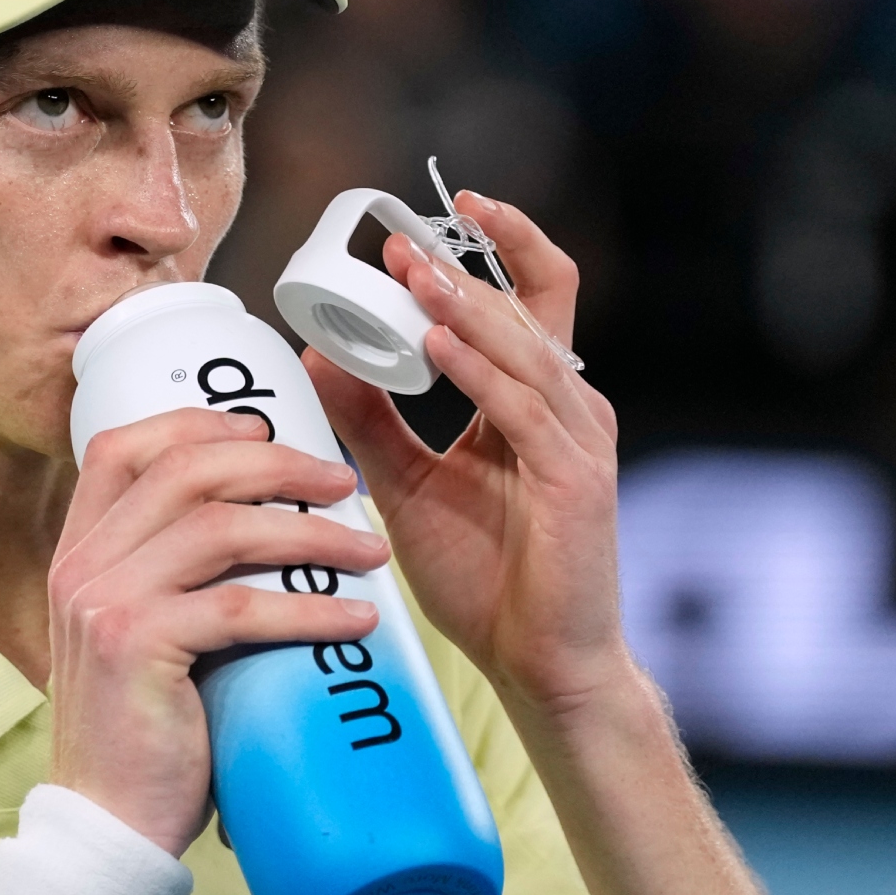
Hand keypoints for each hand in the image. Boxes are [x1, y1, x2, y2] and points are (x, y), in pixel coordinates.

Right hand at [49, 408, 386, 855]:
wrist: (107, 823)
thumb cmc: (146, 731)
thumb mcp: (142, 632)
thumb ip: (175, 577)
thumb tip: (275, 526)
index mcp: (79, 550)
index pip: (122, 447)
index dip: (197, 422)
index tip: (267, 428)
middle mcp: (82, 564)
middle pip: (184, 469)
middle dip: (275, 462)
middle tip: (344, 482)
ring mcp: (103, 602)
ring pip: (219, 527)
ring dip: (307, 530)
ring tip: (367, 549)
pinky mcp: (137, 647)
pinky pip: (239, 606)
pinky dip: (308, 605)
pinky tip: (356, 616)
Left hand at [305, 191, 626, 718]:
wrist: (539, 665)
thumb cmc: (486, 578)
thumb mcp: (407, 483)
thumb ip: (368, 420)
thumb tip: (317, 356)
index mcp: (535, 401)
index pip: (524, 299)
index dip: (482, 253)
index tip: (414, 228)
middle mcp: (566, 408)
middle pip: (529, 304)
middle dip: (464, 265)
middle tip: (401, 238)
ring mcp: (578, 440)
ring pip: (524, 346)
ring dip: (465, 303)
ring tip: (412, 270)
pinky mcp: (577, 480)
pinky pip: (521, 409)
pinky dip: (478, 368)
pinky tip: (433, 343)